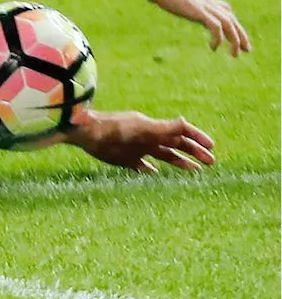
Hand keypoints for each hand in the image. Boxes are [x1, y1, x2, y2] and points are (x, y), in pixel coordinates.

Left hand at [66, 110, 214, 172]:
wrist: (87, 133)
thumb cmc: (114, 129)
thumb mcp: (141, 128)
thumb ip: (162, 128)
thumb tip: (185, 122)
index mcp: (154, 128)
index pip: (181, 132)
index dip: (197, 138)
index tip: (212, 147)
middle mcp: (149, 138)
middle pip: (176, 145)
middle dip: (194, 152)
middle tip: (211, 162)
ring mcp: (138, 148)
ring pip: (164, 156)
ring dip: (180, 162)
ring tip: (196, 171)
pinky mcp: (126, 159)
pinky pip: (143, 166)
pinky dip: (152, 171)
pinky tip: (158, 176)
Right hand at [139, 0, 250, 55]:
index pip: (225, 8)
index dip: (232, 21)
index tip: (235, 33)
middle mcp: (206, 2)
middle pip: (231, 18)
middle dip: (241, 34)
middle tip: (246, 50)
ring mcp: (204, 6)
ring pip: (229, 24)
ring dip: (235, 40)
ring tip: (234, 54)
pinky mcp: (200, 12)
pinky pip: (216, 27)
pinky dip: (218, 39)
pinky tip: (213, 47)